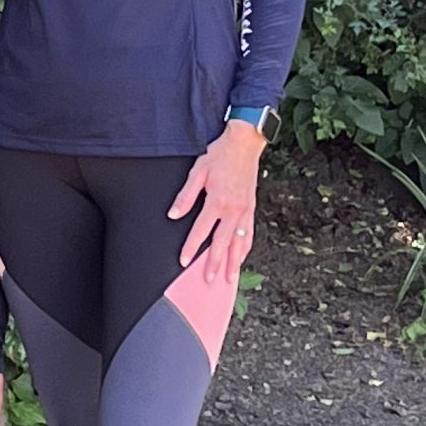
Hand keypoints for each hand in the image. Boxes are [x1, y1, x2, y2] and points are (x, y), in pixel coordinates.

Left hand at [168, 121, 263, 288]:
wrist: (244, 144)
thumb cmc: (219, 156)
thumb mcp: (197, 172)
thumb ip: (185, 196)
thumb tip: (173, 214)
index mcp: (216, 201)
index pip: (201, 231)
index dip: (191, 247)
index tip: (184, 261)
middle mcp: (233, 210)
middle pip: (222, 243)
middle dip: (215, 263)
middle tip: (209, 280)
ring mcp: (244, 211)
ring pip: (239, 243)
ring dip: (234, 262)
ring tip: (230, 278)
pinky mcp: (251, 209)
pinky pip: (249, 234)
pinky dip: (245, 248)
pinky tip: (241, 258)